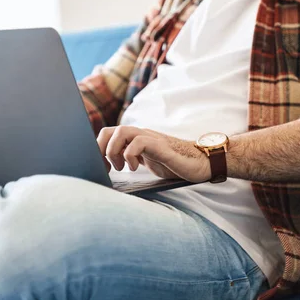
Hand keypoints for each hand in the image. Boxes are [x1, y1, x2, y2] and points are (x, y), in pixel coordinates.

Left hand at [96, 126, 210, 182]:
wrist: (202, 163)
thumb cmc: (174, 164)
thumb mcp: (147, 162)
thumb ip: (131, 159)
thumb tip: (109, 168)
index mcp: (136, 138)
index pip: (108, 134)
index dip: (98, 148)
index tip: (100, 167)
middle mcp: (141, 135)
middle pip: (110, 130)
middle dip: (101, 149)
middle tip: (107, 168)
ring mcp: (151, 139)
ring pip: (122, 131)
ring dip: (115, 150)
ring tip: (120, 167)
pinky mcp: (161, 146)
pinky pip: (139, 142)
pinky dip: (130, 155)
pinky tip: (135, 168)